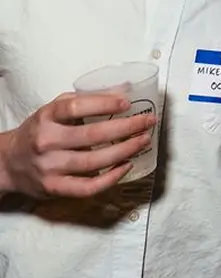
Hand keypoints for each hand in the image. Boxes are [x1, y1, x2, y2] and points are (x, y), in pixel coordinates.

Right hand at [0, 92, 155, 198]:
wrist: (8, 163)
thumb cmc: (39, 131)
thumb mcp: (54, 109)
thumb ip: (84, 100)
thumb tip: (124, 90)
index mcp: (47, 117)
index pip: (76, 108)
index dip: (104, 104)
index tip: (127, 102)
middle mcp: (47, 142)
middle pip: (92, 135)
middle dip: (126, 128)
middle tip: (148, 121)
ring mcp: (50, 168)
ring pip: (94, 162)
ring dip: (125, 151)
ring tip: (144, 140)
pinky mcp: (54, 188)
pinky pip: (87, 187)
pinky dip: (111, 178)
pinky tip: (127, 165)